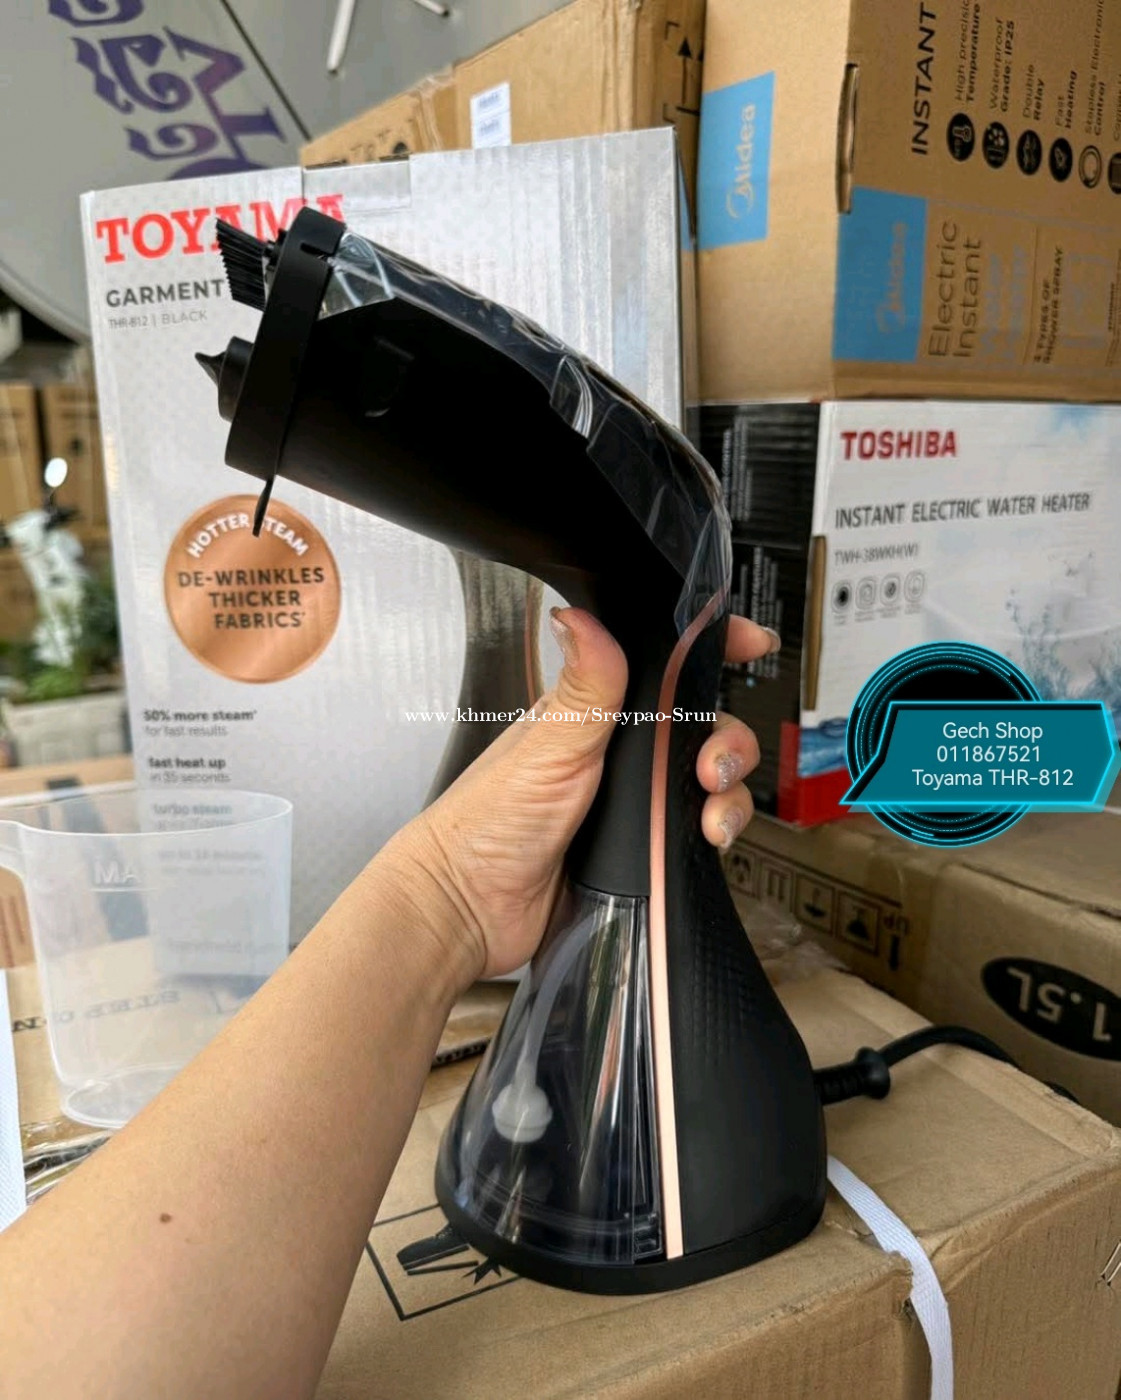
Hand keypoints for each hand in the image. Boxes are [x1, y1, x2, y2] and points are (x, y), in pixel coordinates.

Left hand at [377, 608, 777, 983]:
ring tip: (712, 812)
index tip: (753, 643)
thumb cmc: (489, 821)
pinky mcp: (644, 851)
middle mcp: (620, 755)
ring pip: (710, 781)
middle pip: (702, 727)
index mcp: (595, 714)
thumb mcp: (548, 745)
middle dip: (728, 739)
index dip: (711, 650)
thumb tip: (579, 614)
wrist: (471, 910)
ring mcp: (634, 804)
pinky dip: (716, 831)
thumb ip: (583, 684)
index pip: (664, 667)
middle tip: (714, 763)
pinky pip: (698, 832)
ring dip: (729, 791)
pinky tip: (708, 839)